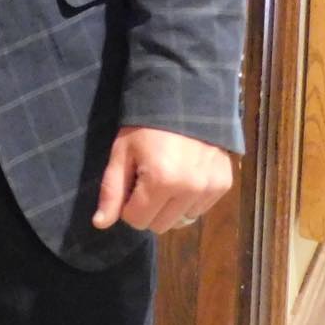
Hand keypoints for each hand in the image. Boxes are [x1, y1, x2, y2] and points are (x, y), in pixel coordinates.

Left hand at [92, 126, 233, 233]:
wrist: (185, 98)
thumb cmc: (145, 125)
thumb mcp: (122, 152)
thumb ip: (111, 190)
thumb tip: (100, 224)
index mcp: (161, 181)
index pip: (137, 220)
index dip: (128, 204)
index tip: (131, 182)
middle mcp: (190, 189)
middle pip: (160, 225)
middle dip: (149, 208)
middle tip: (148, 179)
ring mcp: (210, 188)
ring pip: (181, 221)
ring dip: (170, 207)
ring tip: (168, 177)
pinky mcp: (224, 185)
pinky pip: (200, 210)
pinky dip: (189, 200)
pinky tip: (186, 176)